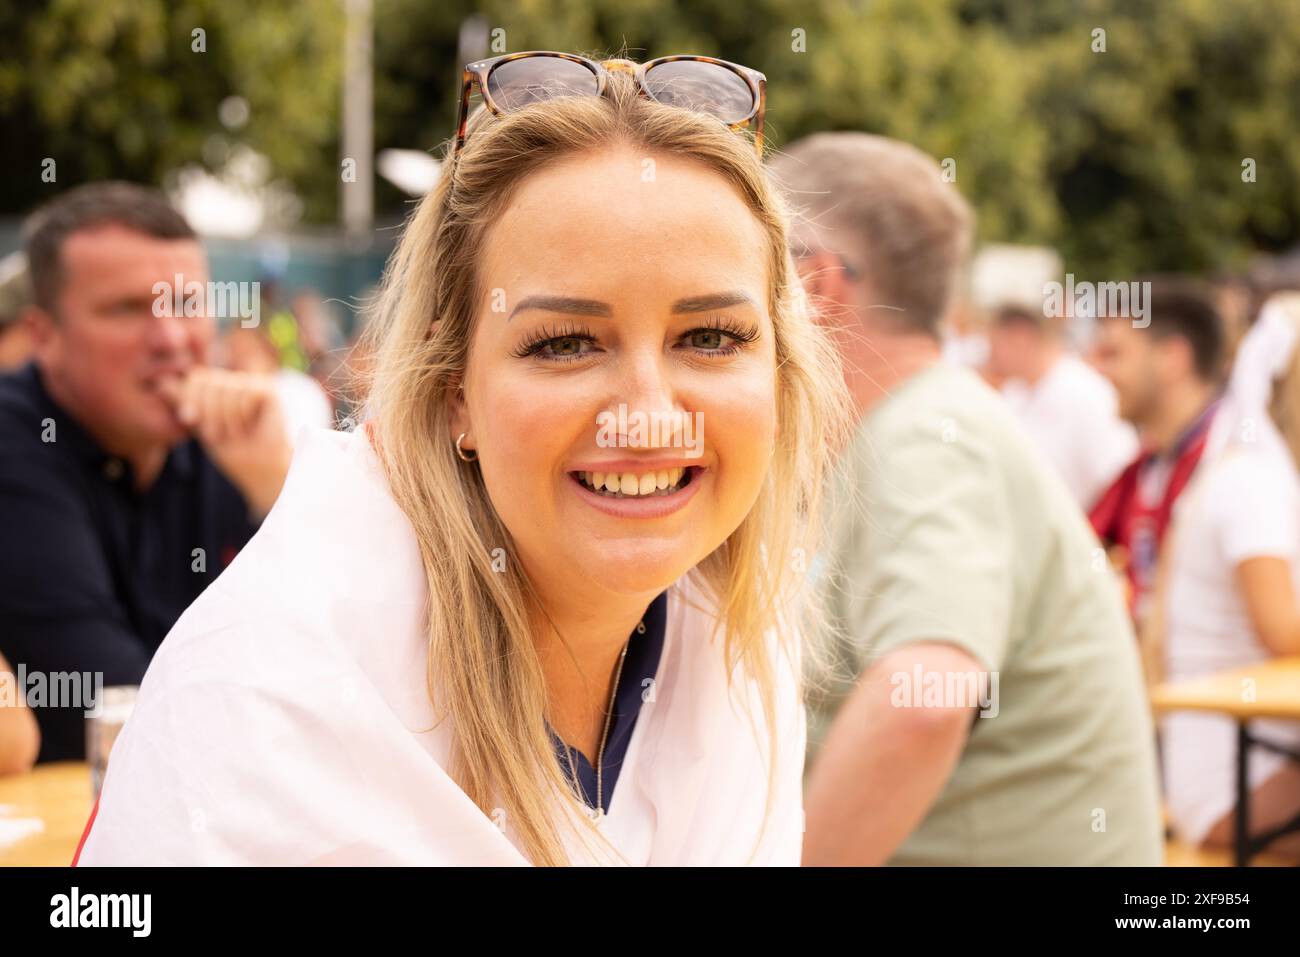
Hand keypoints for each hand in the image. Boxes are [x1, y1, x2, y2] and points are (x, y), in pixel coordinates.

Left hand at [158, 369, 292, 519]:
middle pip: (208, 382)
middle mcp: (237, 382)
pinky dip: (241, 415)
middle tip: (220, 434)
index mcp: (221, 389)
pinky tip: (251, 427)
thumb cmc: (232, 452)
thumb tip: (161, 381)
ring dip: (225, 419)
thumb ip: (184, 403)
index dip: (191, 400)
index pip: (197, 379)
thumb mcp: (200, 427)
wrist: (258, 470)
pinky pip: (244, 393)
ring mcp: (254, 385)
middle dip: (208, 413)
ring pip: (225, 389)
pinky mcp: (269, 391)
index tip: (194, 424)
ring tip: (237, 434)